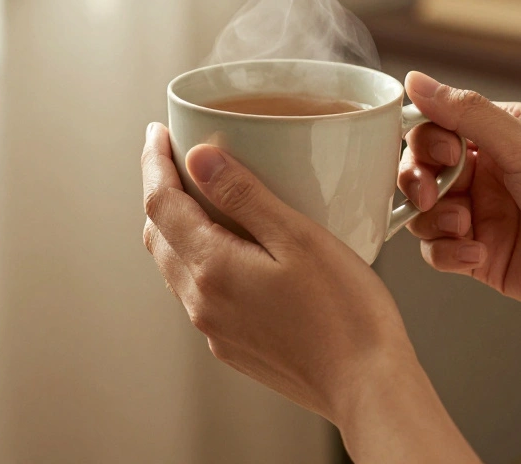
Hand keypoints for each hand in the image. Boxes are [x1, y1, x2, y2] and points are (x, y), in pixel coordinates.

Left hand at [140, 122, 416, 422]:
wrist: (367, 386)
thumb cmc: (347, 312)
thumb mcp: (298, 237)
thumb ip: (244, 195)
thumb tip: (198, 157)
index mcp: (212, 269)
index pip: (160, 203)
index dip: (153, 162)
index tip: (157, 133)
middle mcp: (202, 302)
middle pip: (159, 234)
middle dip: (161, 191)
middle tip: (175, 157)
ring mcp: (215, 328)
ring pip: (175, 265)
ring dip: (177, 226)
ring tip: (200, 195)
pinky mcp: (233, 345)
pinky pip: (199, 292)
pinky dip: (199, 258)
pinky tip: (231, 247)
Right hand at [397, 72, 520, 333]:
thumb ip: (466, 113)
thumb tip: (416, 79)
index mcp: (502, 136)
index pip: (437, 126)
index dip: (426, 141)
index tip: (444, 155)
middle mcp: (490, 173)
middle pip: (422, 169)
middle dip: (417, 181)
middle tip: (432, 194)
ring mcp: (486, 216)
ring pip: (424, 212)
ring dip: (432, 219)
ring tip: (464, 226)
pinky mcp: (484, 257)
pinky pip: (439, 251)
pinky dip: (447, 253)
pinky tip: (477, 255)